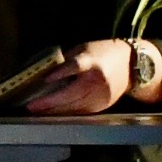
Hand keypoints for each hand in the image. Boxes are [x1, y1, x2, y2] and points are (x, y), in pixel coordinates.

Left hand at [20, 39, 139, 115]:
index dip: (60, 73)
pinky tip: (52, 112)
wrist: (131, 65)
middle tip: (31, 105)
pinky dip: (65, 112)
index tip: (45, 79)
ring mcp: (101, 96)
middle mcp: (98, 81)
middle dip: (50, 102)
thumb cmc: (103, 53)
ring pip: (74, 106)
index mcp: (94, 62)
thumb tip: (45, 72)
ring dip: (54, 110)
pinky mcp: (102, 106)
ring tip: (37, 111)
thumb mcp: (84, 49)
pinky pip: (80, 112)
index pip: (76, 66)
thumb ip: (67, 61)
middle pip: (72, 93)